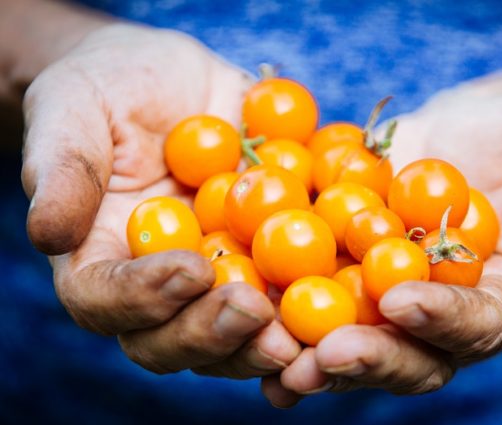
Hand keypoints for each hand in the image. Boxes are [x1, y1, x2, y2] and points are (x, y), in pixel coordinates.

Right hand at [21, 24, 300, 377]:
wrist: (174, 82)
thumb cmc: (110, 89)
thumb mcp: (74, 108)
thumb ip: (63, 168)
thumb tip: (49, 232)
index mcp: (102, 260)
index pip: (106, 300)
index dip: (144, 297)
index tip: (190, 268)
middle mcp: (159, 289)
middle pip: (174, 339)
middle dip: (215, 334)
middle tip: (255, 311)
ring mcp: (217, 282)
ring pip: (236, 335)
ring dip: (269, 341)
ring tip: (306, 330)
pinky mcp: (267, 265)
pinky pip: (290, 296)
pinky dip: (319, 305)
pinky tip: (350, 298)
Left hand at [261, 88, 501, 406]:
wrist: (492, 131)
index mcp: (500, 306)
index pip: (474, 327)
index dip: (441, 320)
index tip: (402, 301)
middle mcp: (441, 316)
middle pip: (406, 353)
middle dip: (366, 357)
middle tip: (322, 356)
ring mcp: (391, 295)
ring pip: (353, 335)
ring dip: (312, 350)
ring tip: (272, 354)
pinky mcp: (352, 267)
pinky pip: (317, 292)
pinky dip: (282, 306)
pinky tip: (244, 311)